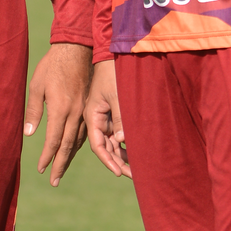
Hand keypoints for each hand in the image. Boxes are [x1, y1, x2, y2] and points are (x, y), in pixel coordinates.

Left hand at [23, 42, 91, 186]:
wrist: (76, 49)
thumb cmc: (52, 66)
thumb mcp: (37, 86)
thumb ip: (33, 111)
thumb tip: (28, 134)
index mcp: (61, 109)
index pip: (54, 141)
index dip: (47, 157)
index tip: (40, 169)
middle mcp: (76, 114)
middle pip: (68, 146)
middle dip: (60, 165)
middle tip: (54, 182)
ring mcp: (85, 111)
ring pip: (79, 141)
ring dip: (70, 157)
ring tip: (62, 170)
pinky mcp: (90, 107)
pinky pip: (85, 132)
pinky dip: (78, 144)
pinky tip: (74, 150)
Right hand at [84, 59, 130, 178]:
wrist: (113, 54)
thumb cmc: (113, 72)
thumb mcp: (117, 95)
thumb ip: (120, 118)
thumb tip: (122, 141)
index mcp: (92, 116)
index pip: (98, 145)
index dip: (109, 161)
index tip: (120, 173)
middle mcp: (97, 119)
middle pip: (107, 147)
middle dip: (119, 163)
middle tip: (135, 176)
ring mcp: (106, 117)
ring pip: (114, 142)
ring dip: (124, 155)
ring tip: (138, 169)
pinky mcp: (114, 113)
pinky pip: (119, 133)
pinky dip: (127, 143)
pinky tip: (137, 153)